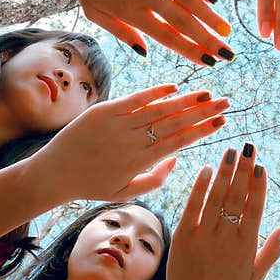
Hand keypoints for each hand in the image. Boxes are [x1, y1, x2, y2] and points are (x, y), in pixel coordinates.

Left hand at [30, 85, 228, 201]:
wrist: (53, 174)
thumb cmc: (92, 186)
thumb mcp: (126, 192)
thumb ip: (156, 178)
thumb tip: (176, 158)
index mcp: (139, 162)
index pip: (178, 142)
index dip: (201, 131)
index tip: (222, 122)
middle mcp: (131, 142)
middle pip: (174, 123)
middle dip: (203, 112)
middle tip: (226, 103)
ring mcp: (117, 125)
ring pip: (158, 110)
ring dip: (185, 101)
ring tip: (207, 94)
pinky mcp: (103, 111)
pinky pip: (134, 100)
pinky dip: (154, 93)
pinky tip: (174, 88)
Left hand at [49, 0, 234, 65]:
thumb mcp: (95, 12)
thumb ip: (122, 33)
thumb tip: (145, 53)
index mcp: (129, 11)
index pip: (167, 36)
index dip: (190, 50)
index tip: (208, 61)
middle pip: (183, 21)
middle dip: (208, 39)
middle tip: (227, 53)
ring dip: (209, 16)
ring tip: (226, 30)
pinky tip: (213, 0)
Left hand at [153, 145, 279, 279]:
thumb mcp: (255, 275)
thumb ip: (272, 251)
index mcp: (246, 246)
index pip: (255, 209)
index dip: (259, 186)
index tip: (262, 166)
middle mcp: (226, 238)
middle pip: (237, 198)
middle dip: (244, 170)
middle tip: (249, 147)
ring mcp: (204, 235)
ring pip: (216, 197)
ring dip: (224, 172)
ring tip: (231, 151)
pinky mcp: (183, 234)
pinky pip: (193, 206)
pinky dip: (200, 187)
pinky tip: (207, 168)